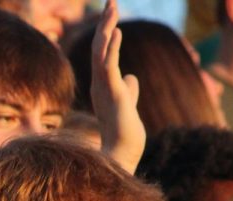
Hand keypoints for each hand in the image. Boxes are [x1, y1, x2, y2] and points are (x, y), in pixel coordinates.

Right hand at [90, 0, 144, 172]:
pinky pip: (109, 65)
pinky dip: (112, 47)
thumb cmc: (124, 135)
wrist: (121, 154)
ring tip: (113, 9)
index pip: (103, 53)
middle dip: (106, 23)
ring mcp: (104, 87)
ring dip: (107, 29)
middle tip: (111, 2)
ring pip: (101, 52)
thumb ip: (129, 90)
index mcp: (103, 85)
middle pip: (99, 47)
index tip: (112, 14)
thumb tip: (133, 78)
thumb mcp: (128, 105)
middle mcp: (99, 84)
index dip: (107, 32)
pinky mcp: (112, 92)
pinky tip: (117, 31)